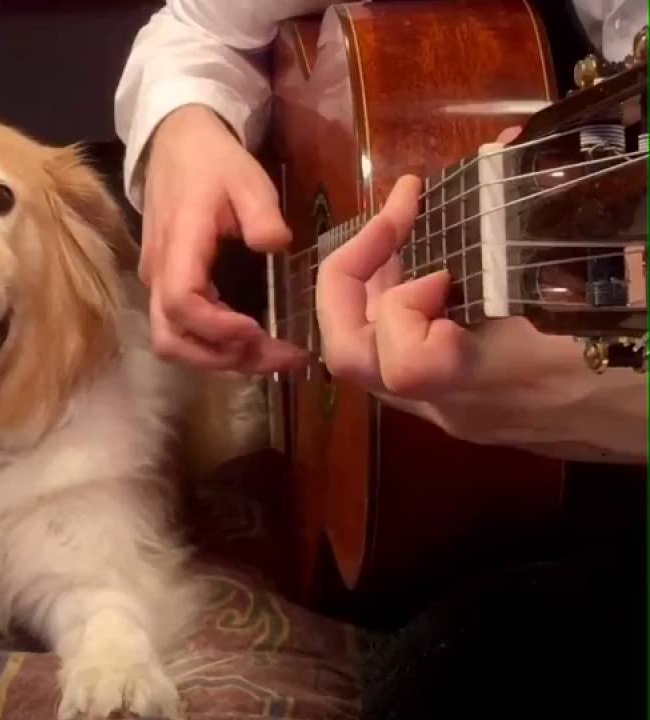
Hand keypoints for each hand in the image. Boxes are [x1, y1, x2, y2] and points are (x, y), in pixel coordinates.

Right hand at [140, 104, 307, 372]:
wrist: (176, 144)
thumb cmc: (212, 162)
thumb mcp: (247, 177)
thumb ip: (262, 213)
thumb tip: (275, 245)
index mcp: (178, 245)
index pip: (181, 303)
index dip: (217, 328)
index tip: (257, 330)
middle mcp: (158, 272)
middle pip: (170, 340)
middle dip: (220, 359)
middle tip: (274, 358)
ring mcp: (157, 283)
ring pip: (173, 343)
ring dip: (219, 358)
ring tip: (270, 356)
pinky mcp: (165, 287)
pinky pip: (181, 330)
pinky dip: (214, 346)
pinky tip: (252, 341)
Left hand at [314, 128, 645, 459]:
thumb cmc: (641, 349)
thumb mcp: (610, 281)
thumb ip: (553, 218)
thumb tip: (507, 146)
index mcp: (492, 379)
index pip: (405, 363)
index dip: (404, 304)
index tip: (445, 268)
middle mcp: (457, 405)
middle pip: (352, 359)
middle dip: (350, 280)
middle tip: (395, 221)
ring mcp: (458, 411)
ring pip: (372, 356)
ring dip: (375, 287)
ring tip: (410, 230)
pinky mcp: (468, 408)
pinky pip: (404, 358)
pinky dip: (404, 309)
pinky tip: (442, 268)